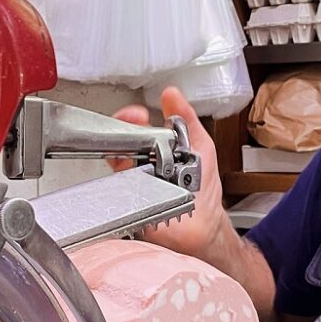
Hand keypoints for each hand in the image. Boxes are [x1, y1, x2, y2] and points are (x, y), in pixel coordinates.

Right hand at [111, 87, 229, 260]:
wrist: (204, 227)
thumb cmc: (204, 191)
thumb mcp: (201, 146)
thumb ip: (187, 120)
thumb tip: (171, 95)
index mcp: (156, 150)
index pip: (134, 127)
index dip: (130, 118)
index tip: (135, 114)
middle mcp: (141, 166)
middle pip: (120, 142)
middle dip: (122, 130)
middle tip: (131, 126)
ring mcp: (134, 184)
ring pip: (116, 162)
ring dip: (122, 152)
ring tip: (136, 150)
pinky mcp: (131, 203)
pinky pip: (118, 189)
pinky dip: (123, 180)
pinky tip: (134, 173)